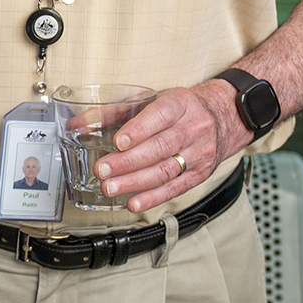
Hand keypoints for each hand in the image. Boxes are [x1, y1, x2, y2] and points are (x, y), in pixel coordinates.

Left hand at [92, 81, 249, 212]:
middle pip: (160, 147)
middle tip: (102, 170)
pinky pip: (175, 188)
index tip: (118, 141)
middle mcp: (193, 128)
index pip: (160, 115)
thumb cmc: (181, 108)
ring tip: (110, 188)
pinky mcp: (200, 174)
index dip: (139, 129)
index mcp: (180, 104)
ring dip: (135, 182)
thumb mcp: (153, 100)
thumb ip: (114, 112)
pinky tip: (134, 202)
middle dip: (128, 162)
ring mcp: (199, 154)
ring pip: (166, 170)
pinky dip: (153, 198)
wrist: (224, 117)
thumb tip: (78, 123)